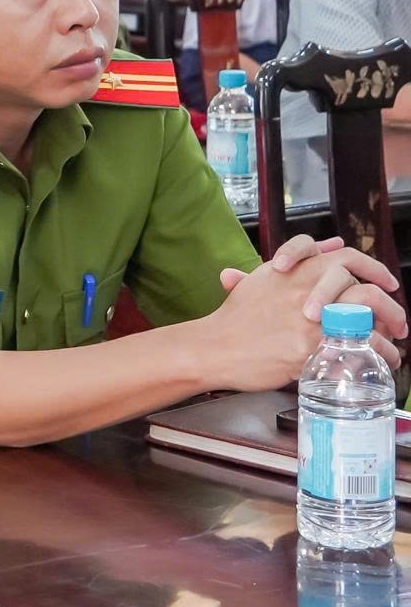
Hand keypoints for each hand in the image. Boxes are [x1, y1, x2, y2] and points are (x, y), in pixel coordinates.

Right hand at [205, 235, 406, 388]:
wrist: (213, 346)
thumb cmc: (234, 318)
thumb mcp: (262, 279)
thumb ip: (299, 261)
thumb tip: (331, 244)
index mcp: (297, 270)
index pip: (347, 257)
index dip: (374, 269)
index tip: (388, 283)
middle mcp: (306, 290)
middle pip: (366, 291)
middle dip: (391, 308)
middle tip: (398, 323)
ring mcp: (309, 319)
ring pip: (368, 322)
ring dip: (388, 336)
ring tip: (393, 346)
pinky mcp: (310, 347)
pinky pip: (355, 350)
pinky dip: (375, 356)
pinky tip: (379, 362)